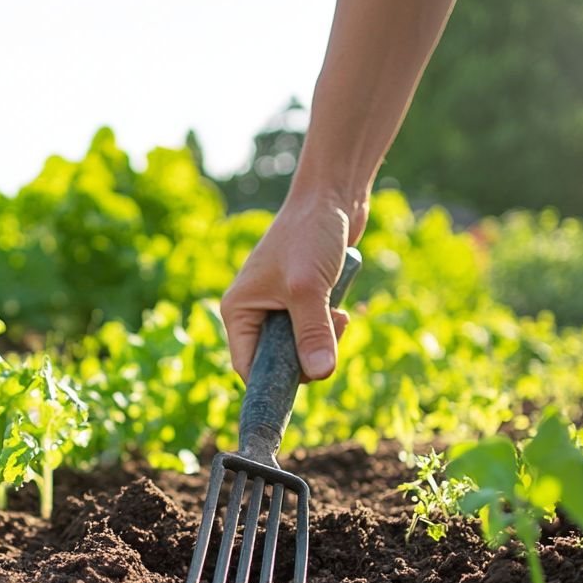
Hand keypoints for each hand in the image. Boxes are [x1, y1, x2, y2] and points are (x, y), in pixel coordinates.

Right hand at [220, 195, 363, 381]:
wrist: (332, 197)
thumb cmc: (309, 235)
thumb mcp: (309, 289)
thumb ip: (314, 333)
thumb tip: (321, 374)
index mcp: (239, 311)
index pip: (248, 366)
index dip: (272, 382)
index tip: (304, 384)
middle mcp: (254, 312)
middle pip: (278, 361)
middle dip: (307, 357)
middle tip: (331, 336)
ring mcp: (279, 307)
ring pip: (301, 348)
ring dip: (325, 340)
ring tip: (339, 315)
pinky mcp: (303, 301)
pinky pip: (315, 331)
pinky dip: (331, 327)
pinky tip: (342, 307)